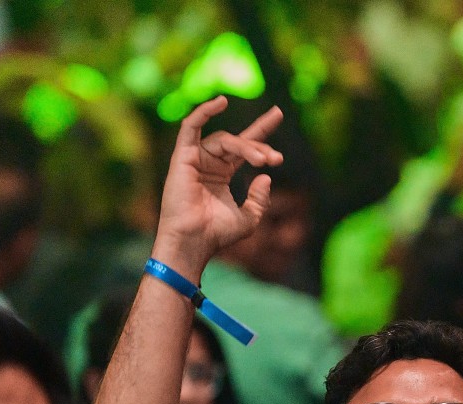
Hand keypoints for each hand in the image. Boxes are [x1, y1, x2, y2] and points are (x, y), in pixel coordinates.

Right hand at [152, 96, 283, 279]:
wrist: (193, 242)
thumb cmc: (216, 234)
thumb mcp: (249, 218)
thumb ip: (260, 199)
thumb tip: (266, 177)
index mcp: (222, 174)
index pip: (244, 147)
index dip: (261, 130)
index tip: (279, 114)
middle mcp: (209, 163)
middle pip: (238, 141)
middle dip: (260, 145)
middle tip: (276, 158)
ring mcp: (195, 158)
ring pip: (225, 140)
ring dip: (246, 147)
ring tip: (263, 161)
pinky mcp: (183, 157)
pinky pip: (190, 127)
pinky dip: (204, 112)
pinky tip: (221, 102)